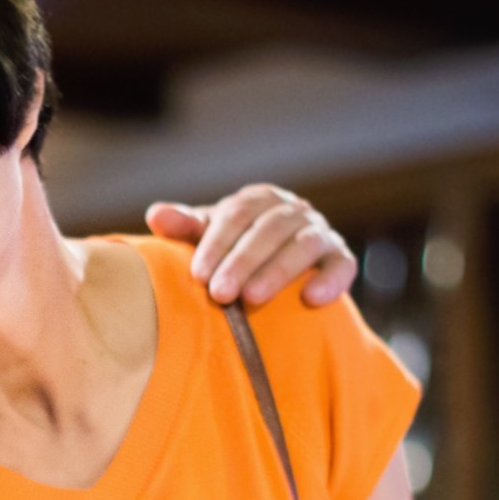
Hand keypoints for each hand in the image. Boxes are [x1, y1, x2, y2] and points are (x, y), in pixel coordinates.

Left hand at [145, 185, 356, 306]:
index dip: (216, 244)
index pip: (237, 215)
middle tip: (220, 294)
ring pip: (303, 246)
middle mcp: (292, 210)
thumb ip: (184, 227)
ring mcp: (319, 231)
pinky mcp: (339, 256)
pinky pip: (342, 264)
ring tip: (253, 298)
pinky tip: (312, 299)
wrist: (274, 269)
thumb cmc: (232, 250)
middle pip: (268, 230)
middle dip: (242, 262)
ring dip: (277, 271)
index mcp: (258, 200)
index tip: (198, 275)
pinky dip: (330, 279)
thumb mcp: (208, 237)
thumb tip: (156, 216)